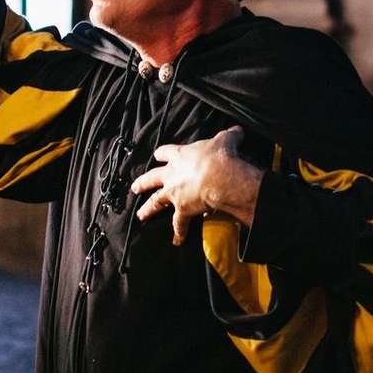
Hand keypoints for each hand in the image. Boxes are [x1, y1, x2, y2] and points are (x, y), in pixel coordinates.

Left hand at [132, 126, 263, 245]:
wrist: (220, 176)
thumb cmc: (220, 156)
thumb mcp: (225, 140)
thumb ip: (229, 135)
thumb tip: (238, 131)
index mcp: (180, 155)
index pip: (165, 152)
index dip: (162, 154)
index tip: (157, 155)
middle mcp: (172, 174)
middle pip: (152, 178)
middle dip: (143, 183)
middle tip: (135, 187)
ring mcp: (174, 193)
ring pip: (155, 202)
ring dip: (148, 209)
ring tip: (140, 215)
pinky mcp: (182, 209)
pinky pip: (179, 224)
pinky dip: (179, 233)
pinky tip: (177, 241)